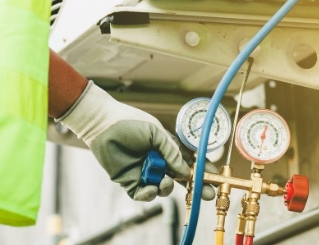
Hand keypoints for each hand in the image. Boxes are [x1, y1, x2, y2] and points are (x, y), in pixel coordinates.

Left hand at [57, 81, 216, 201]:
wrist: (104, 125)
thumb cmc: (130, 123)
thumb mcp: (156, 133)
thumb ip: (171, 152)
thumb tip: (185, 171)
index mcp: (166, 147)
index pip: (188, 161)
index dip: (202, 170)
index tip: (215, 177)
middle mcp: (158, 161)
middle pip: (180, 179)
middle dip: (194, 187)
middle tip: (206, 194)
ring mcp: (145, 172)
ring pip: (162, 188)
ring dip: (167, 187)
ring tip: (164, 181)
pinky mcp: (129, 181)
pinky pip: (143, 194)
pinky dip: (149, 194)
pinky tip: (150, 187)